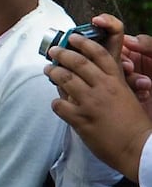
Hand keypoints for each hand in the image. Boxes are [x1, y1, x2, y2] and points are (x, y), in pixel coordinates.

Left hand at [45, 15, 151, 181]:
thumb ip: (110, 84)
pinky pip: (59, 105)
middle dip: (62, 54)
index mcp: (117, 81)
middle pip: (77, 62)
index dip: (83, 43)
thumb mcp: (126, 96)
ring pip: (65, 79)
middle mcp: (102, 88)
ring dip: (53, 72)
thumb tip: (89, 76)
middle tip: (53, 51)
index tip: (72, 38)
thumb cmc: (134, 123)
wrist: (138, 148)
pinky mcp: (80, 119)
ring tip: (48, 70)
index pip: (99, 54)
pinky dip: (56, 102)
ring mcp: (90, 103)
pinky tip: (56, 103)